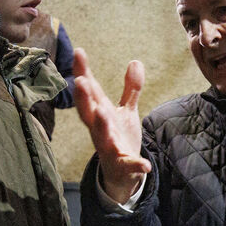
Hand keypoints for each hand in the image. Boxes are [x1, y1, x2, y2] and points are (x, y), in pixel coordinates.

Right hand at [73, 48, 151, 202]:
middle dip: (83, 98)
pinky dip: (136, 164)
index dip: (82, 72)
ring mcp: (109, 147)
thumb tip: (135, 61)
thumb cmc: (119, 137)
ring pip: (102, 136)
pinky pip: (128, 164)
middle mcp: (99, 129)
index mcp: (99, 113)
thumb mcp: (125, 111)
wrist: (121, 174)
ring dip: (101, 124)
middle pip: (88, 112)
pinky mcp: (123, 164)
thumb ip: (131, 88)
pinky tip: (146, 164)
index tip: (78, 52)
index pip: (89, 91)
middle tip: (81, 81)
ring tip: (102, 111)